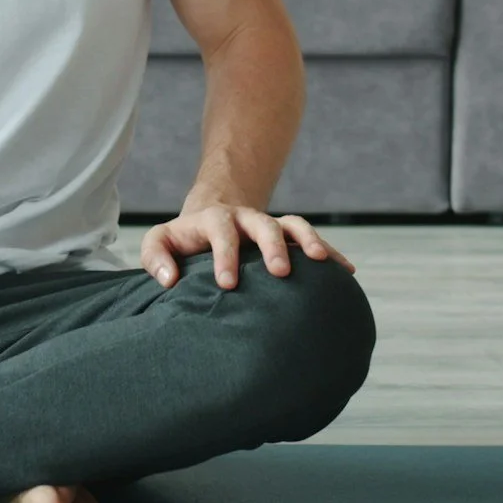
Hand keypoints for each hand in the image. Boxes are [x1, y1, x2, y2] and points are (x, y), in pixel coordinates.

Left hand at [140, 203, 353, 289]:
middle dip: (272, 246)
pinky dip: (330, 253)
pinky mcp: (288, 238)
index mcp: (214, 220)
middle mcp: (246, 219)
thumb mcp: (161, 242)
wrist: (211, 219)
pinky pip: (312, 240)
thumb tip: (170, 281)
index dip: (225, 255)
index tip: (227, 284)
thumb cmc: (182, 241)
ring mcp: (270, 226)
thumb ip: (156, 258)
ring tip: (319, 261)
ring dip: (308, 240)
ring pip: (293, 224)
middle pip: (262, 223)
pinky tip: (346, 271)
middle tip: (279, 272)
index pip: (220, 231)